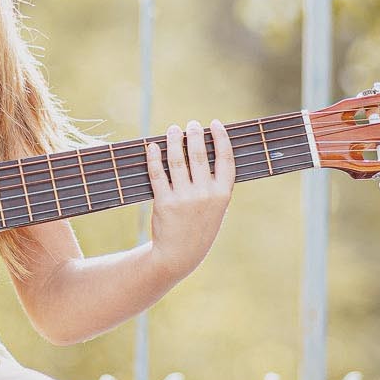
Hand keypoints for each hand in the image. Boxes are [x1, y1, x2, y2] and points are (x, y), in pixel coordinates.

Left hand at [146, 119, 235, 285]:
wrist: (180, 255)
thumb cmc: (200, 228)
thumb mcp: (217, 209)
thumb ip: (215, 185)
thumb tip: (205, 152)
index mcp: (223, 194)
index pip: (226, 159)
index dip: (221, 138)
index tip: (216, 124)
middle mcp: (205, 194)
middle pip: (199, 155)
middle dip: (195, 134)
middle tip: (191, 124)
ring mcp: (184, 198)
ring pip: (177, 160)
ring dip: (174, 140)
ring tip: (173, 129)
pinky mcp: (164, 202)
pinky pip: (157, 174)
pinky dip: (154, 157)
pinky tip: (153, 147)